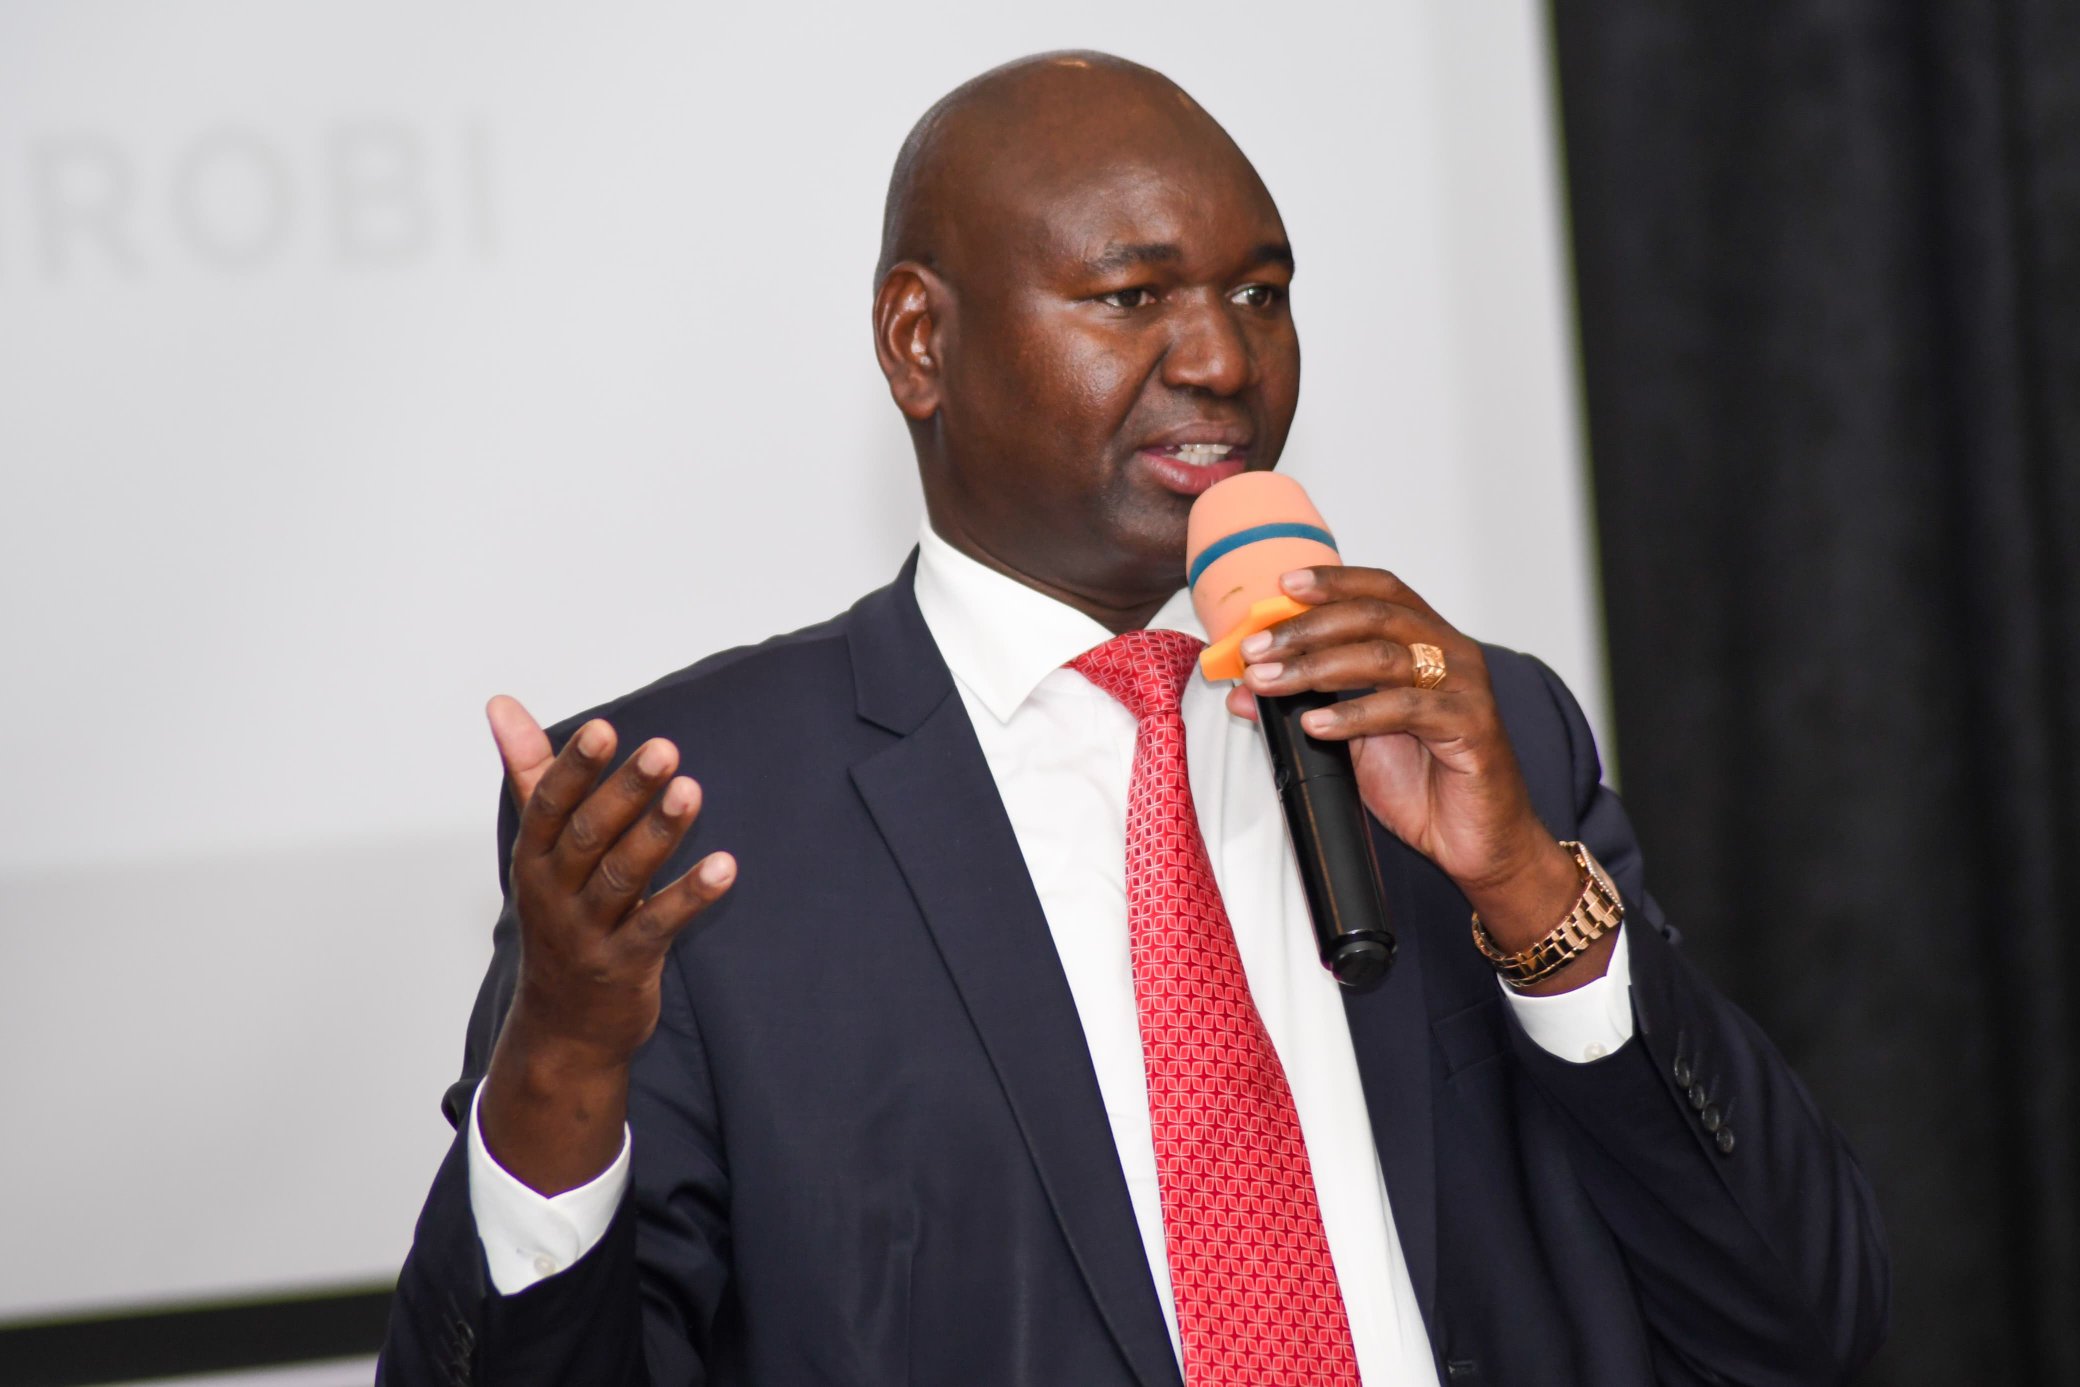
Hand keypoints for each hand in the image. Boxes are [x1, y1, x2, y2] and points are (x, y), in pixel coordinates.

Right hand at [478, 695, 734, 1192]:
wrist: (562, 1027)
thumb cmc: (559, 916)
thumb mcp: (540, 848)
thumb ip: (532, 773)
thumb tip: (502, 703)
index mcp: (534, 858)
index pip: (549, 805)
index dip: (574, 767)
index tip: (605, 728)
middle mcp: (553, 894)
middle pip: (588, 837)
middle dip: (625, 792)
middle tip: (665, 749)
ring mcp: (586, 933)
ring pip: (622, 878)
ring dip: (658, 834)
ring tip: (692, 791)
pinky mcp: (624, 965)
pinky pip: (658, 925)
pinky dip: (691, 895)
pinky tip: (725, 866)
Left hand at [1228, 567, 1602, 990]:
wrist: (1479, 840)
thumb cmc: (1426, 784)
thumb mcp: (1350, 741)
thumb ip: (1303, 707)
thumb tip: (1241, 690)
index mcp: (1427, 641)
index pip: (1380, 590)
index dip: (1334, 582)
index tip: (1283, 585)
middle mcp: (1450, 652)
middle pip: (1374, 615)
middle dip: (1306, 629)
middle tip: (1256, 649)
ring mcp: (1464, 686)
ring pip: (1384, 656)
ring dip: (1316, 666)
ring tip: (1271, 683)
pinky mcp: (1470, 723)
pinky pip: (1404, 708)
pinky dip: (1352, 714)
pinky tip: (1315, 724)